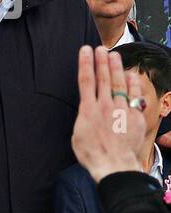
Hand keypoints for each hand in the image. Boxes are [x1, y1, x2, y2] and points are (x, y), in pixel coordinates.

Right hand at [72, 45, 145, 181]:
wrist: (114, 164)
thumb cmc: (92, 154)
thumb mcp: (78, 135)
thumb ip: (84, 118)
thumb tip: (87, 110)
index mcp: (88, 110)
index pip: (86, 81)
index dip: (85, 63)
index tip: (85, 50)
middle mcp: (105, 106)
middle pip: (103, 78)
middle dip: (101, 61)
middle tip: (100, 48)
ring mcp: (121, 110)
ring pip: (119, 84)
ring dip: (116, 68)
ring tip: (114, 56)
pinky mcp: (134, 117)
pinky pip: (134, 96)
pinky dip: (132, 84)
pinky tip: (131, 75)